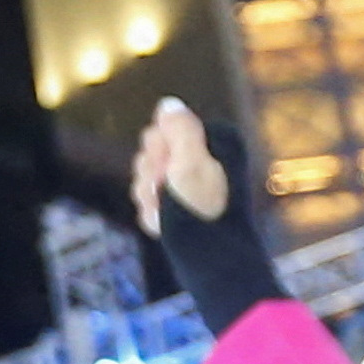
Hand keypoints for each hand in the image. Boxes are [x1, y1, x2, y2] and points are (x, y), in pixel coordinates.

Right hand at [131, 97, 227, 233]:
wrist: (211, 259)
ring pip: (147, 176)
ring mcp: (196, 179)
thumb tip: (169, 104)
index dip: (157, 151)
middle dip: (149, 176)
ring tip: (166, 215)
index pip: (162, 128)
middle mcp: (208, 155)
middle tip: (165, 195)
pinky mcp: (187, 201)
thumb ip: (179, 129)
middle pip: (153, 150)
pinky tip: (166, 225)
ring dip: (148, 197)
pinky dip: (154, 213)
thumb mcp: (190, 164)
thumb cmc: (203, 213)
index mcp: (216, 139)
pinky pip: (153, 198)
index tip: (169, 173)